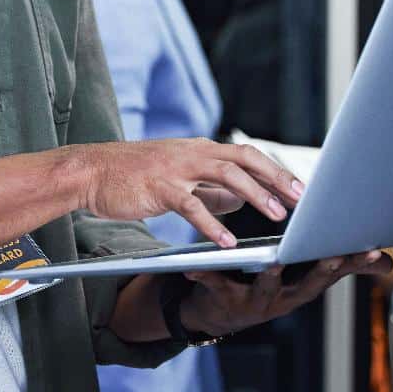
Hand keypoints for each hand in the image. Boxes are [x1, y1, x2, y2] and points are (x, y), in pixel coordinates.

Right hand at [74, 138, 302, 246]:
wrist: (91, 172)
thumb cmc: (134, 177)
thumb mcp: (178, 179)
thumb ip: (210, 189)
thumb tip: (241, 200)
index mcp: (200, 150)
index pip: (248, 156)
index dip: (276, 171)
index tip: (301, 189)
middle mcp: (193, 153)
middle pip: (246, 159)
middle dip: (277, 178)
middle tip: (301, 200)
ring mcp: (176, 168)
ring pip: (226, 175)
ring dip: (255, 195)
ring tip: (276, 217)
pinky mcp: (159, 188)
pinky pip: (191, 206)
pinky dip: (212, 224)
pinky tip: (227, 242)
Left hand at [179, 248, 392, 338]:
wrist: (217, 314)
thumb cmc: (268, 285)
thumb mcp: (306, 278)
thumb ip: (344, 267)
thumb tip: (390, 262)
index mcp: (303, 288)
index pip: (335, 273)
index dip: (354, 262)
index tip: (373, 247)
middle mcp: (285, 299)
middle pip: (309, 285)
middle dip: (323, 269)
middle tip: (336, 254)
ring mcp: (256, 303)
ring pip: (267, 289)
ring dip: (271, 276)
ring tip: (274, 262)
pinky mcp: (225, 299)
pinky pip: (216, 286)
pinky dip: (206, 276)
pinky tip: (194, 267)